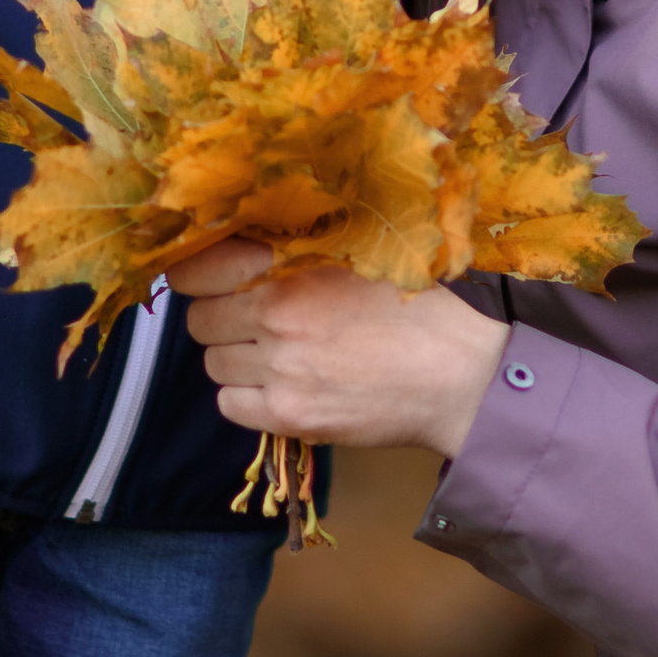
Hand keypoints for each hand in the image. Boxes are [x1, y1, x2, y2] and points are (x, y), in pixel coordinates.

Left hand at [171, 243, 509, 461]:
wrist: (462, 371)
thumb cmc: (416, 305)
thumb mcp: (357, 252)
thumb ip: (294, 247)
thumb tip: (233, 242)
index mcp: (290, 262)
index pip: (195, 267)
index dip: (195, 275)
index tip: (207, 281)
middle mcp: (276, 312)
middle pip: (199, 319)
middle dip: (220, 319)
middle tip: (253, 321)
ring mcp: (281, 367)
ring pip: (214, 364)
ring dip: (236, 360)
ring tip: (277, 356)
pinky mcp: (291, 414)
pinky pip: (230, 405)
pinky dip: (248, 398)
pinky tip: (283, 388)